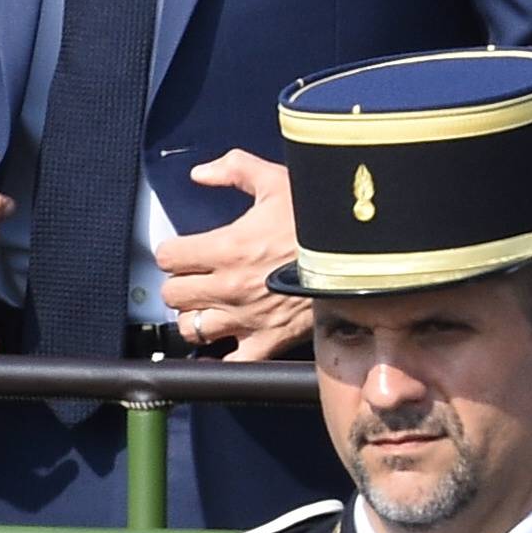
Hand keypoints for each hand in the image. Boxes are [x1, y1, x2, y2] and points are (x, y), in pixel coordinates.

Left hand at [155, 150, 312, 360]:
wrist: (363, 255)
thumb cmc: (321, 218)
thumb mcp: (277, 179)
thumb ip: (234, 169)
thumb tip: (201, 174)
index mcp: (227, 247)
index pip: (168, 257)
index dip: (173, 251)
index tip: (183, 250)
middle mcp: (230, 287)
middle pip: (173, 295)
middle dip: (180, 283)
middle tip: (195, 276)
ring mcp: (248, 319)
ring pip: (192, 329)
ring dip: (196, 316)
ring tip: (209, 306)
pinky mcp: (269, 342)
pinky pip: (230, 363)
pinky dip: (220, 358)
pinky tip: (221, 346)